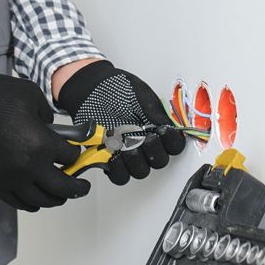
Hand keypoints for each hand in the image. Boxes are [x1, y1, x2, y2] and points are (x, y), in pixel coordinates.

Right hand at [0, 71, 92, 211]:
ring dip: (57, 198)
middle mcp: (29, 166)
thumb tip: (52, 127)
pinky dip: (32, 203)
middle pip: (63, 187)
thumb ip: (48, 114)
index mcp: (41, 144)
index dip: (77, 152)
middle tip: (83, 185)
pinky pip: (19, 202)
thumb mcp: (31, 96)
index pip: (71, 157)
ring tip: (63, 193)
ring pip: (42, 200)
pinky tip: (38, 199)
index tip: (78, 150)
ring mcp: (11, 177)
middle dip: (77, 187)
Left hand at [54, 61, 187, 184]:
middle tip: (145, 138)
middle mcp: (144, 143)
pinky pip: (119, 175)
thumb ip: (156, 113)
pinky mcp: (109, 159)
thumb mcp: (141, 96)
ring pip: (140, 171)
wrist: (91, 88)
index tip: (162, 131)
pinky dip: (118, 168)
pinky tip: (113, 154)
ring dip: (136, 161)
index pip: (174, 145)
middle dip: (154, 152)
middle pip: (159, 161)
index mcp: (157, 128)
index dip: (172, 141)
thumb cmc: (116, 89)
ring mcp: (127, 152)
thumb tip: (170, 127)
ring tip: (127, 147)